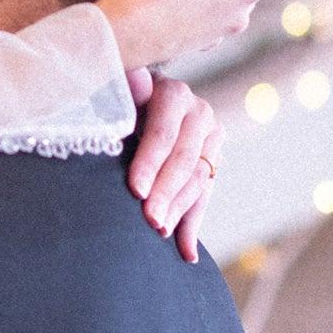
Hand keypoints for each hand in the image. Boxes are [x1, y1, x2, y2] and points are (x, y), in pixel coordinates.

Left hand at [127, 73, 221, 262]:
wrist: (143, 101)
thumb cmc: (118, 101)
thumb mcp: (118, 94)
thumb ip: (125, 90)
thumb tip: (134, 78)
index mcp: (174, 94)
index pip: (164, 133)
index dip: (150, 162)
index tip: (134, 190)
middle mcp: (200, 113)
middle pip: (185, 160)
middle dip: (165, 194)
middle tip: (149, 221)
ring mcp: (211, 138)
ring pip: (199, 181)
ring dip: (178, 211)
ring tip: (159, 232)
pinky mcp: (214, 161)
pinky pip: (205, 197)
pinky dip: (191, 226)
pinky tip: (185, 254)